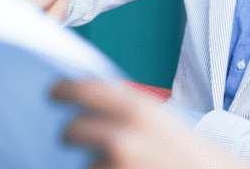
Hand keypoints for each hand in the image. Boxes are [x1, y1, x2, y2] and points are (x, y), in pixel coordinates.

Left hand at [51, 79, 249, 168]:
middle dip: (71, 135)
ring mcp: (115, 165)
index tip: (54, 93)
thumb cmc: (195, 156)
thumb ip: (131, 111)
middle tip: (74, 137)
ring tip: (120, 163)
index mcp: (138, 109)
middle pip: (71, 129)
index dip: (64, 89)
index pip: (85, 88)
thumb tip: (93, 103)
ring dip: (94, 164)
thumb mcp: (165, 122)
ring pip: (83, 163)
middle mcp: (122, 136)